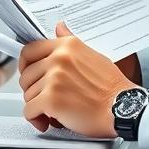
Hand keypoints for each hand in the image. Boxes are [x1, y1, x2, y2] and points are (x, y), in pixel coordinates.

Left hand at [19, 22, 136, 137]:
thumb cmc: (112, 88)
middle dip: (33, 90)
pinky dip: (36, 119)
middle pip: (26, 75)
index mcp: (67, 46)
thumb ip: (71, 41)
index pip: (30, 50)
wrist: (123, 108)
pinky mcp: (51, 99)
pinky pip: (29, 111)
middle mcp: (59, 59)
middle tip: (45, 98)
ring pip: (27, 95)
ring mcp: (54, 78)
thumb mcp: (92, 55)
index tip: (28, 75)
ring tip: (52, 111)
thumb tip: (60, 27)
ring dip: (37, 106)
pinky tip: (48, 121)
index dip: (25, 65)